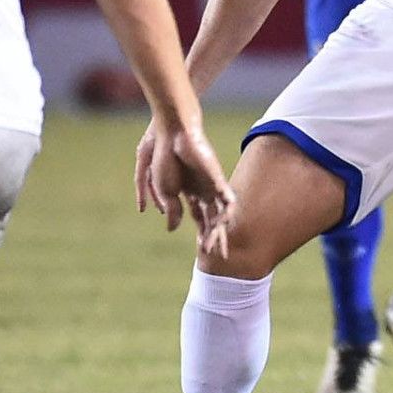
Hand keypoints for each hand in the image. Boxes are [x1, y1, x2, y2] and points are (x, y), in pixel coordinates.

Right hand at [136, 120, 235, 256]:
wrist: (172, 135)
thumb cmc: (165, 159)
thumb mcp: (165, 191)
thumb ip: (172, 210)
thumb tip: (174, 230)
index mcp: (189, 193)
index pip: (198, 218)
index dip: (201, 234)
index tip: (203, 251)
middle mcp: (203, 191)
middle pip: (213, 219)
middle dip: (214, 237)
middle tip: (219, 257)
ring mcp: (211, 185)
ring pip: (220, 214)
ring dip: (218, 232)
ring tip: (217, 248)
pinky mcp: (217, 179)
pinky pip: (226, 200)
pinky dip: (226, 214)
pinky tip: (226, 225)